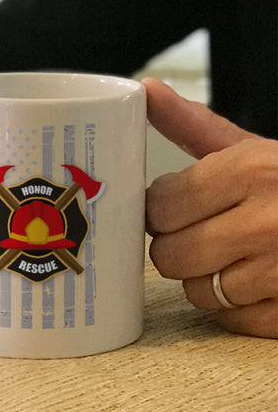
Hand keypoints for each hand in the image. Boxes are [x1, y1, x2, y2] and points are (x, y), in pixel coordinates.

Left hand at [143, 78, 277, 338]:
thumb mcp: (253, 147)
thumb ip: (192, 123)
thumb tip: (145, 90)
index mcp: (251, 173)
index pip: (158, 209)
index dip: (159, 209)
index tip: (171, 205)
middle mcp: (267, 224)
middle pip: (168, 256)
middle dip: (174, 244)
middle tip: (194, 231)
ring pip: (196, 292)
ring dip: (202, 276)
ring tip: (226, 254)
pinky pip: (231, 320)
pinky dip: (233, 306)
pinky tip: (251, 280)